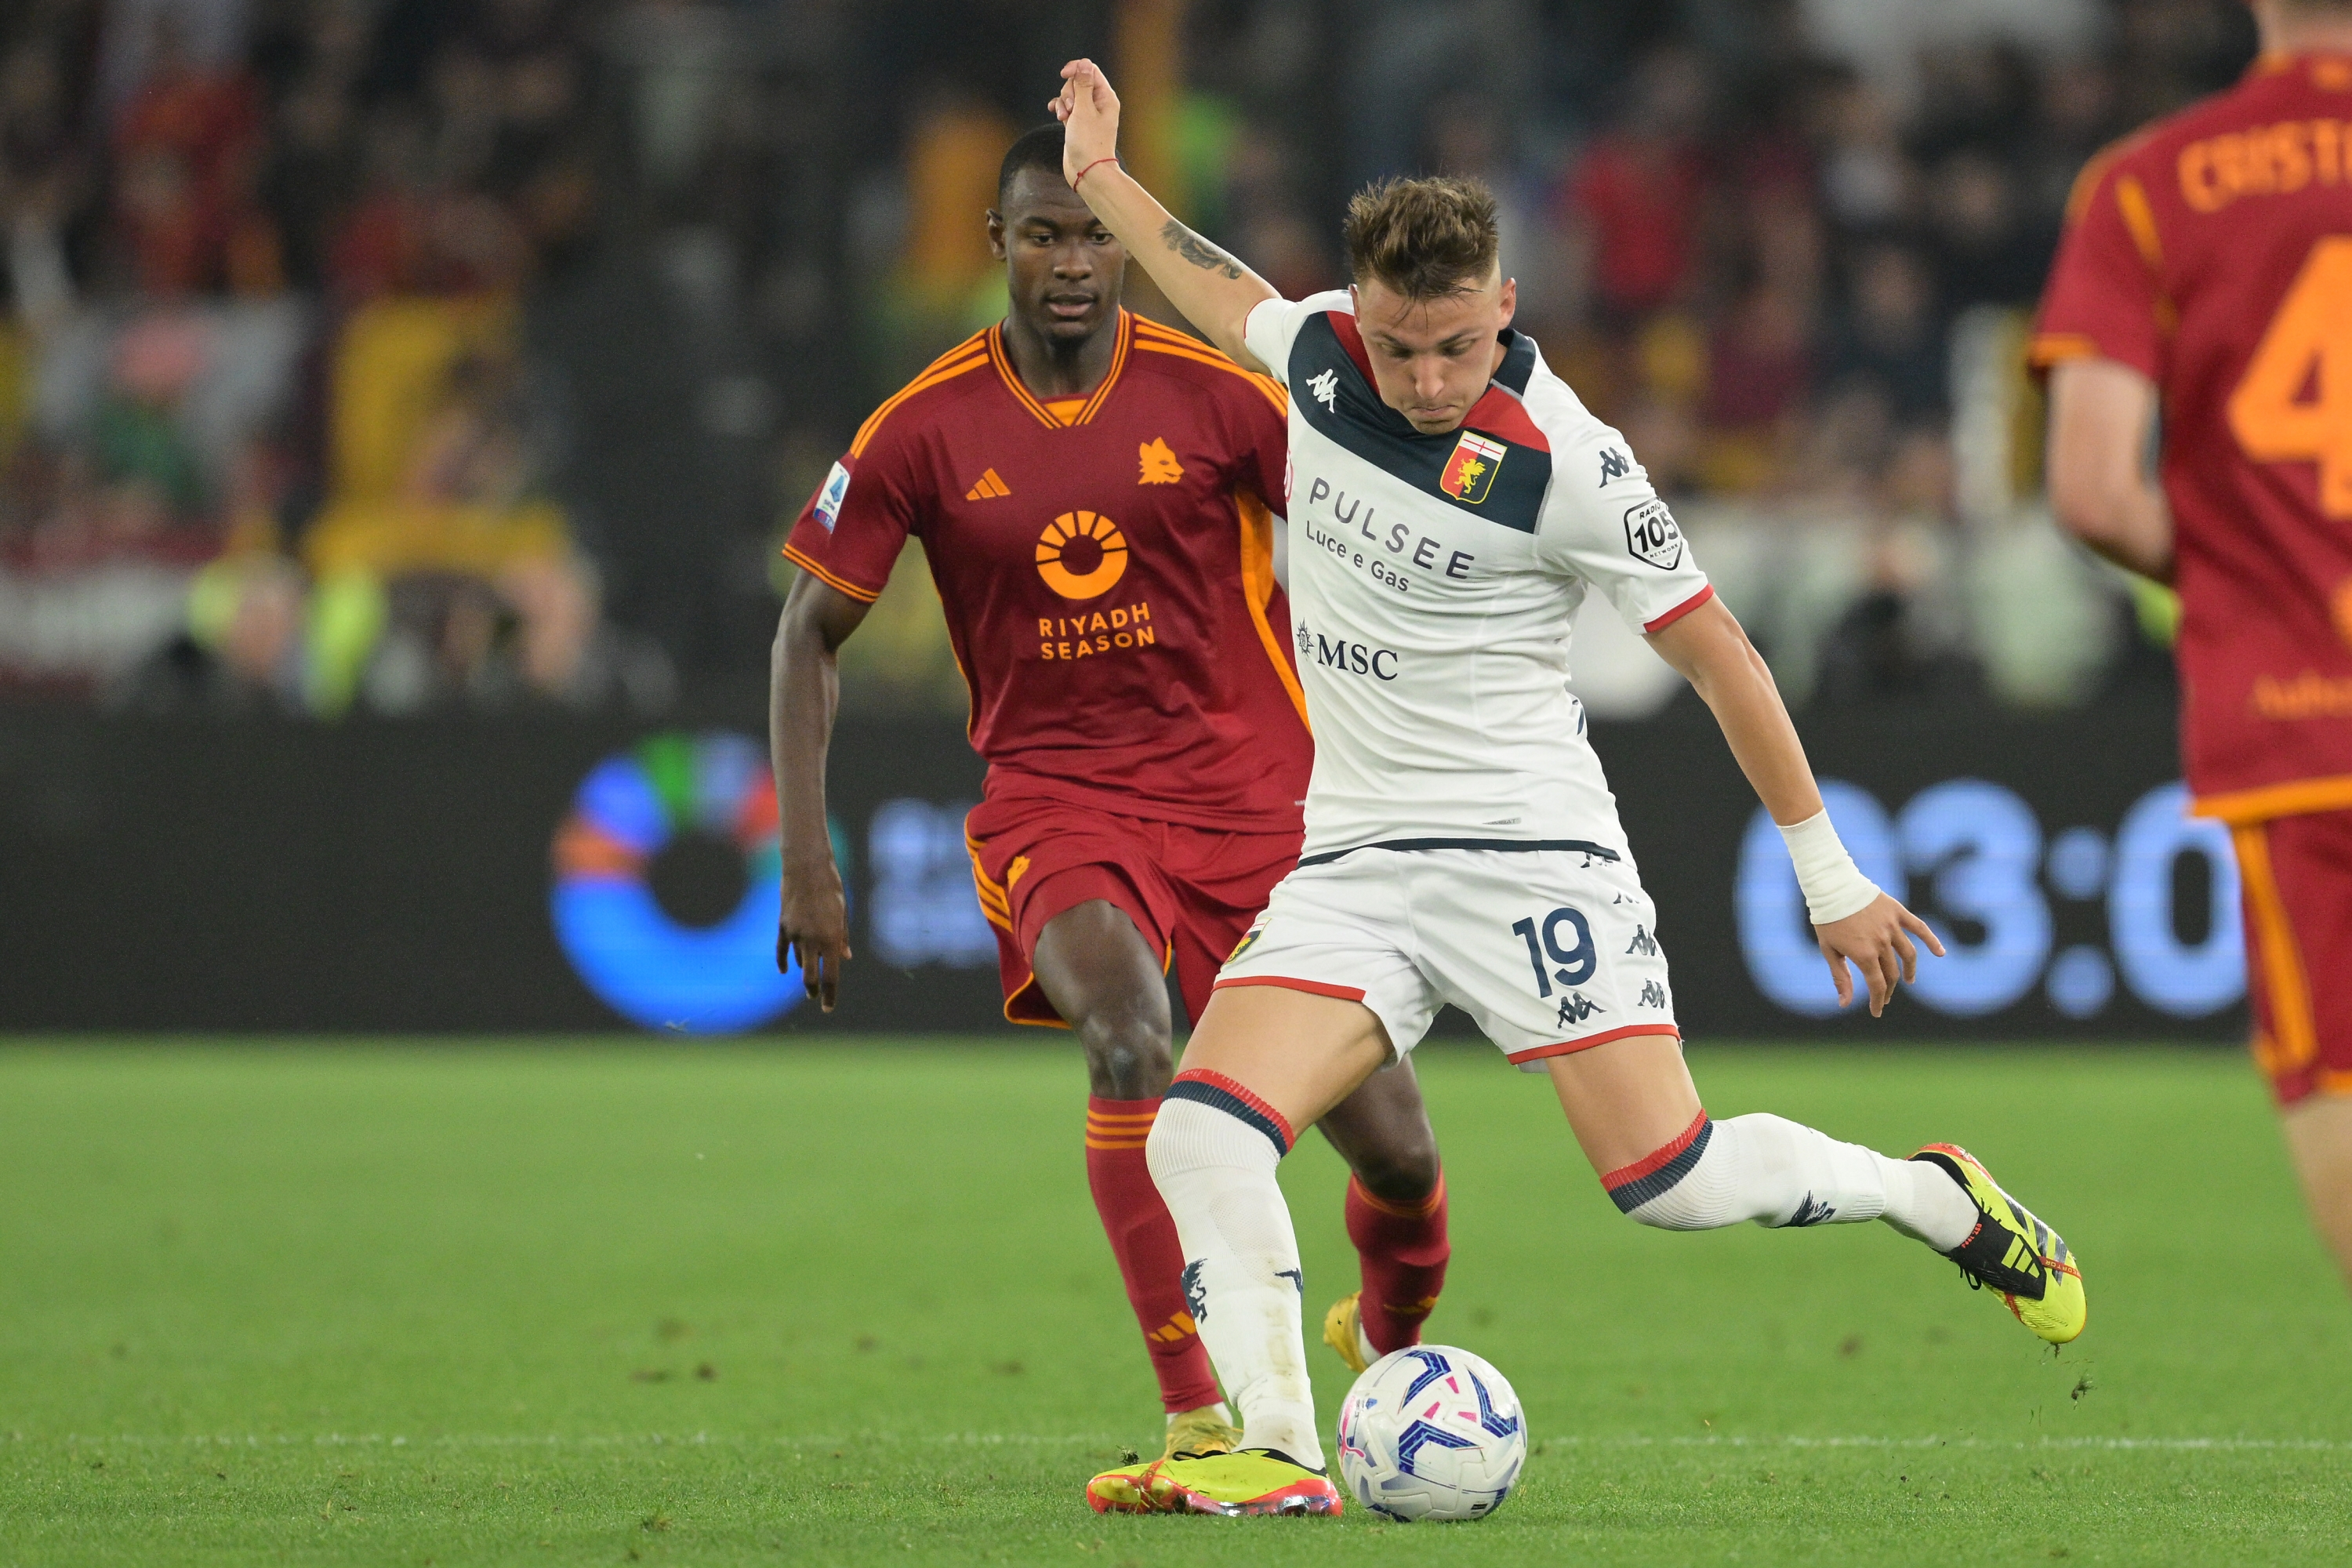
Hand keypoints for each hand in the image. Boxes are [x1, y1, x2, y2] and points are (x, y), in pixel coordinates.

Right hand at [778, 857, 851, 1011]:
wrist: (806, 868)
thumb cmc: (831, 889)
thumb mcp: (843, 913)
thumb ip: (843, 938)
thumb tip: (844, 958)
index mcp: (831, 939)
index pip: (831, 977)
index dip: (830, 996)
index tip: (828, 1009)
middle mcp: (812, 940)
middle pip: (810, 977)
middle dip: (813, 990)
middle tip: (815, 997)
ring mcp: (795, 934)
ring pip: (798, 961)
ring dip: (804, 968)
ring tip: (810, 973)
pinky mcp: (782, 926)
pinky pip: (781, 950)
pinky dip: (783, 961)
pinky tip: (784, 970)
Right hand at [1049, 58, 1119, 183]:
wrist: (1088, 172)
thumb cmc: (1088, 143)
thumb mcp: (1084, 110)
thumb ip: (1083, 85)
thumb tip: (1084, 64)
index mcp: (1106, 97)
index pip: (1090, 70)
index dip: (1076, 69)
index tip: (1063, 75)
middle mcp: (1098, 104)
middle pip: (1078, 82)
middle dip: (1068, 92)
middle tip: (1070, 110)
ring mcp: (1087, 114)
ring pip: (1070, 96)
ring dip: (1063, 103)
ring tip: (1064, 118)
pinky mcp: (1078, 123)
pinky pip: (1066, 108)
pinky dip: (1060, 109)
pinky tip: (1056, 114)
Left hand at [1815, 891, 1944, 1017]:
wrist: (1833, 887)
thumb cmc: (1828, 920)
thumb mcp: (1829, 951)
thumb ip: (1841, 977)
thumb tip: (1845, 1004)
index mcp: (1864, 954)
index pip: (1878, 985)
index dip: (1878, 1001)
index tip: (1877, 1011)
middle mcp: (1882, 942)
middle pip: (1892, 973)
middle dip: (1888, 989)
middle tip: (1884, 996)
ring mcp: (1892, 927)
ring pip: (1908, 955)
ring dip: (1909, 971)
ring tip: (1908, 980)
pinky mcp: (1898, 912)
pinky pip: (1919, 928)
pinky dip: (1932, 940)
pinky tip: (1941, 953)